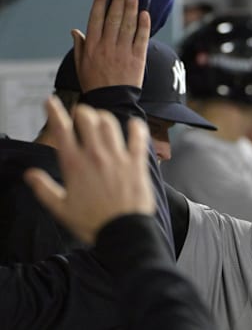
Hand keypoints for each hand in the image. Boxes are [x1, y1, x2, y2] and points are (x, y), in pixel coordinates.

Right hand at [24, 97, 155, 243]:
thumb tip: (30, 175)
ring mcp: (117, 158)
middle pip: (87, 119)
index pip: (61, 130)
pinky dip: (136, 127)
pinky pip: (138, 137)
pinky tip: (133, 124)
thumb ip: (44, 189)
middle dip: (81, 112)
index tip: (51, 102)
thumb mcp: (60, 209)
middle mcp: (95, 156)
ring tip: (102, 120)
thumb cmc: (93, 223)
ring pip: (110, 123)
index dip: (54, 111)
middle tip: (81, 115)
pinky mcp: (137, 163)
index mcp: (74, 165)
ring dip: (104, 118)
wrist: (123, 232)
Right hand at [72, 0, 150, 91]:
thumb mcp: (81, 65)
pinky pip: (141, 39)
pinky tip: (145, 13)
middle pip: (114, 18)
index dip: (101, 2)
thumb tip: (75, 30)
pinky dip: (143, 25)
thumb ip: (80, 46)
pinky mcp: (137, 59)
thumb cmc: (95, 83)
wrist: (112, 102)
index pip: (96, 18)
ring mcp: (123, 52)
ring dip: (132, 7)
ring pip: (128, 25)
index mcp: (92, 46)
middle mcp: (107, 46)